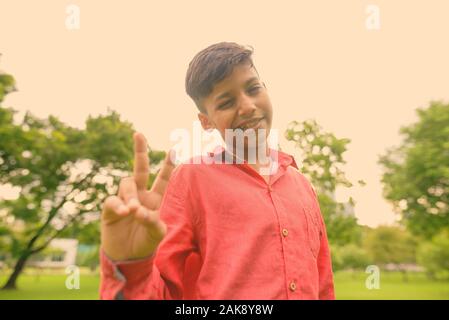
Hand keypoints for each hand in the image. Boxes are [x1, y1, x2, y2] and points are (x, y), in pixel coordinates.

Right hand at [101, 132, 175, 260]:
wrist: (127, 257)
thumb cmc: (145, 244)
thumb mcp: (155, 235)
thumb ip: (153, 223)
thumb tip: (140, 211)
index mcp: (155, 199)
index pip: (162, 179)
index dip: (167, 165)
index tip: (173, 149)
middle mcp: (140, 195)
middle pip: (140, 169)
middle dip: (140, 151)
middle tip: (139, 134)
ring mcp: (124, 200)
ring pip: (126, 184)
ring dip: (131, 194)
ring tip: (133, 209)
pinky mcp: (110, 209)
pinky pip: (112, 200)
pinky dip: (118, 204)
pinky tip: (124, 211)